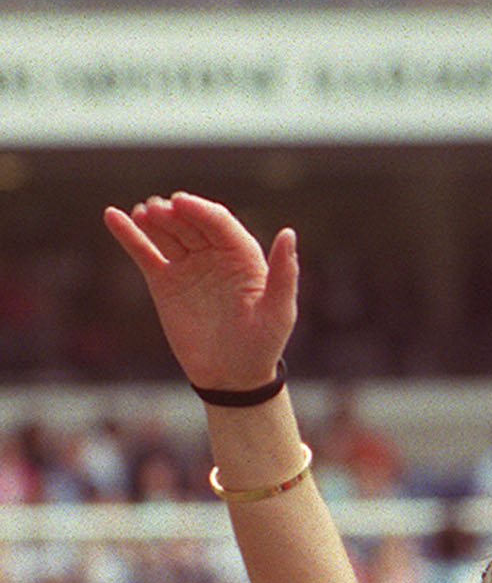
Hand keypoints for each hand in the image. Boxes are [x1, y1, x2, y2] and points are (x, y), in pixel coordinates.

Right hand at [102, 191, 296, 392]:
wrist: (232, 378)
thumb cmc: (262, 347)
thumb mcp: (279, 313)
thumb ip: (284, 275)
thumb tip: (288, 233)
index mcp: (243, 256)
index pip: (219, 222)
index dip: (200, 210)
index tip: (180, 203)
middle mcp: (214, 254)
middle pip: (190, 223)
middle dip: (174, 213)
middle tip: (158, 211)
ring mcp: (188, 265)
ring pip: (167, 232)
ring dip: (153, 219)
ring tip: (143, 214)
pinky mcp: (165, 281)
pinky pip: (144, 252)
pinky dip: (128, 234)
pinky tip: (112, 216)